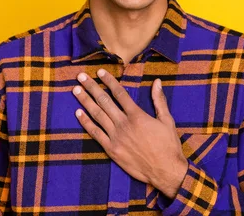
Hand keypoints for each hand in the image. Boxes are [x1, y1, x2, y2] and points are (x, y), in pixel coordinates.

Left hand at [73, 69, 187, 198]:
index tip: (99, 72)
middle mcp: (124, 124)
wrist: (165, 171)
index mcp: (137, 115)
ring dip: (85, 101)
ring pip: (97, 115)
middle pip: (104, 101)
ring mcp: (116, 137)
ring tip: (75, 90)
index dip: (108, 81)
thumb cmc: (168, 145)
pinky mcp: (112, 150)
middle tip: (80, 76)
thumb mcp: (167, 120)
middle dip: (91, 87)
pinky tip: (78, 113)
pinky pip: (95, 134)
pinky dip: (86, 122)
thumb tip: (157, 82)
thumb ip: (159, 100)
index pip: (119, 93)